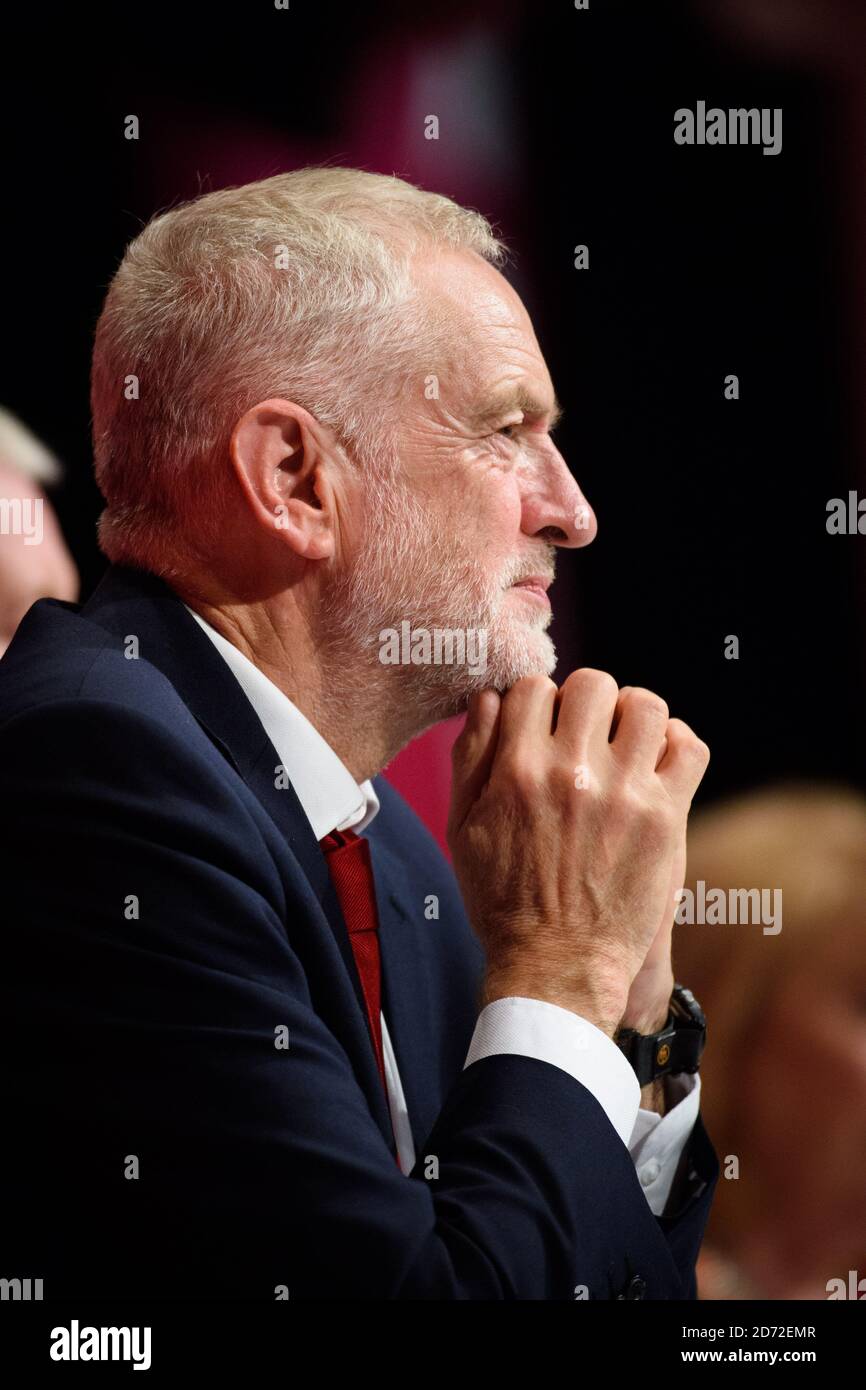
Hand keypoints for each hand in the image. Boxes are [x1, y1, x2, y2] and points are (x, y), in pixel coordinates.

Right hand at [447, 672, 709, 1036]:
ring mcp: (624, 793)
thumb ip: (471, 755)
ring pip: (645, 706)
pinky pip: (688, 748)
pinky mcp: (664, 818)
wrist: (556, 966)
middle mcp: (571, 772)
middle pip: (592, 684)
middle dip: (586, 702)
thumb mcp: (461, 828)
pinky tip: (657, 762)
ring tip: (625, 744)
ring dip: (633, 716)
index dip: (539, 703)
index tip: (544, 728)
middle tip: (586, 735)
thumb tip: (489, 697)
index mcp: (516, 770)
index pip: (534, 687)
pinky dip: (676, 744)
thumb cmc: (503, 900)